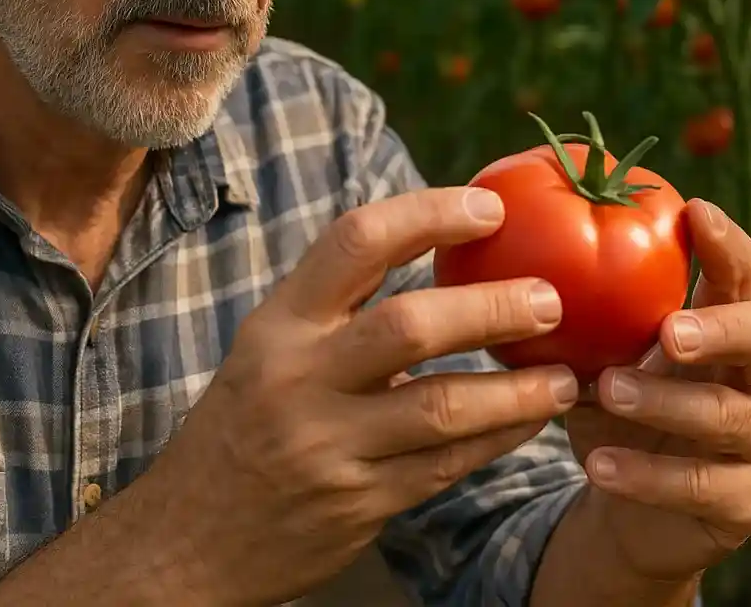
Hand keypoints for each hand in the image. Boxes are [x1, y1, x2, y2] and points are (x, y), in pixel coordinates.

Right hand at [140, 187, 578, 605]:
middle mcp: (299, 379)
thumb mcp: (269, 350)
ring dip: (516, 391)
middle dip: (492, 308)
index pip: (356, 243)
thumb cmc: (246, 425)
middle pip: (409, 325)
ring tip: (565, 377)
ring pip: (442, 408)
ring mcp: (327, 447)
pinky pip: (446, 466)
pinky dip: (499, 440)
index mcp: (278, 325)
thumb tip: (441, 242)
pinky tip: (532, 420)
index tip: (491, 207)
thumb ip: (339, 308)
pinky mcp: (358, 505)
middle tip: (551, 299)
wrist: (185, 543)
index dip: (429, 214)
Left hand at [564, 199, 750, 583]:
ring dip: (667, 402)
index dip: (726, 245)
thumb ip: (589, 316)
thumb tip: (519, 258)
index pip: (742, 275)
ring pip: (731, 416)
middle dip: (722, 329)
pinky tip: (598, 464)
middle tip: (668, 331)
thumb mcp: (604, 358)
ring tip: (609, 390)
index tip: (695, 211)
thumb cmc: (621, 409)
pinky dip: (646, 475)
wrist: (634, 511)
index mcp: (734, 328)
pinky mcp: (750, 501)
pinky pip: (702, 486)